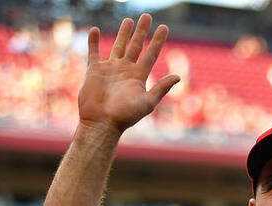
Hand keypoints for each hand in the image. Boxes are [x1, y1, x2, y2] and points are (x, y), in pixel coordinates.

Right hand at [79, 14, 179, 134]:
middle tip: (147, 16)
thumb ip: (161, 88)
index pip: (151, 54)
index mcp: (138, 77)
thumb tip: (178, 77)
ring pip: (118, 46)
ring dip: (123, 33)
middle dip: (141, 31)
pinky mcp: (94, 71)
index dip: (157, 41)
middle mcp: (125, 71)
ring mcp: (110, 70)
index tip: (164, 27)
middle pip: (136, 46)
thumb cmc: (125, 116)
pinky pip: (94, 52)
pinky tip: (95, 30)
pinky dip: (93, 41)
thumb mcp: (147, 103)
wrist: (102, 123)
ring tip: (128, 20)